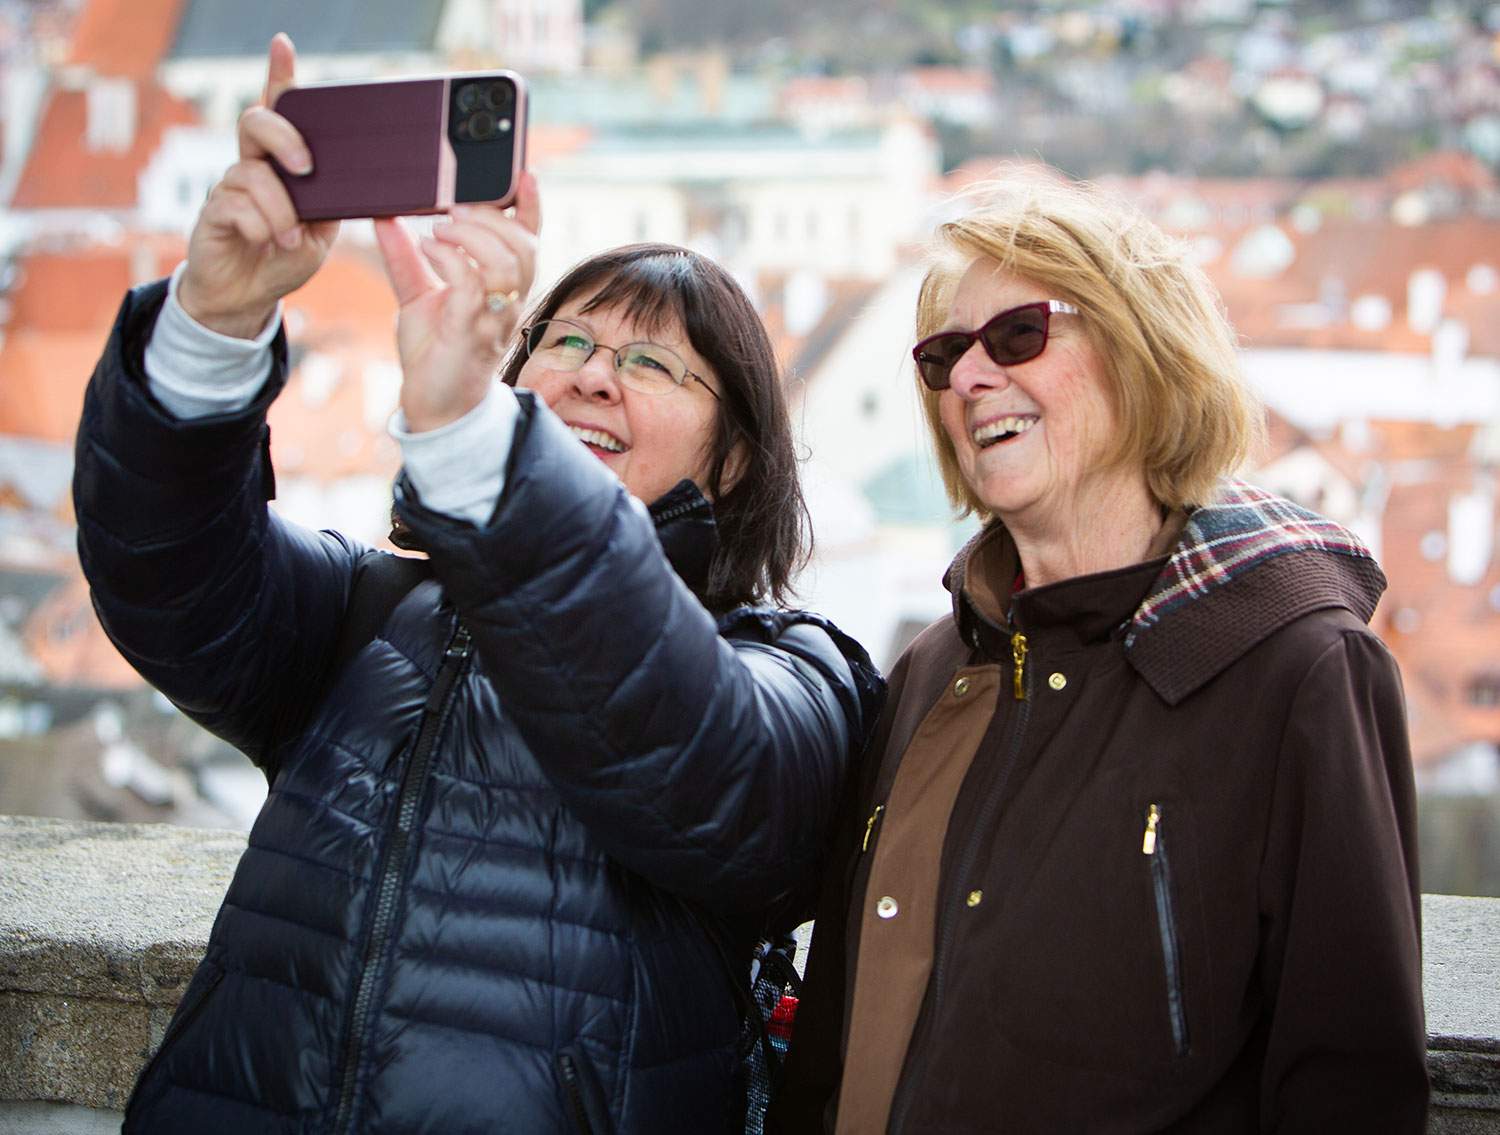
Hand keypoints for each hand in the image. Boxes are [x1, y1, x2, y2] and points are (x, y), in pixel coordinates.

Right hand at [177, 33, 337, 338]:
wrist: (247, 297)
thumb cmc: (284, 258)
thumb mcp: (321, 233)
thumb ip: (331, 205)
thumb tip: (352, 183)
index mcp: (281, 165)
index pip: (279, 112)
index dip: (278, 77)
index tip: (283, 45)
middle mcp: (252, 166)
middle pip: (256, 123)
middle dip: (284, 137)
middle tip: (305, 166)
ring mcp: (229, 187)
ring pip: (253, 175)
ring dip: (279, 211)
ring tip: (289, 239)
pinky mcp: (213, 212)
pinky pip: (237, 206)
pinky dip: (261, 228)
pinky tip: (266, 243)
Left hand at [373, 172, 541, 432]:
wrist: (435, 406)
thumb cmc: (435, 353)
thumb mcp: (417, 295)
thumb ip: (406, 257)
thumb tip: (385, 216)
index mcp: (503, 289)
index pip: (530, 242)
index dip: (532, 208)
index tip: (523, 175)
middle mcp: (508, 302)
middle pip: (524, 247)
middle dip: (493, 217)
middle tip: (454, 207)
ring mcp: (493, 319)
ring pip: (506, 264)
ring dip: (472, 236)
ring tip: (440, 228)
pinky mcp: (470, 334)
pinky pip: (471, 287)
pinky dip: (450, 260)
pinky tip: (429, 249)